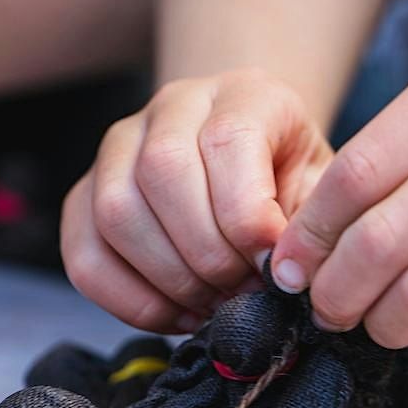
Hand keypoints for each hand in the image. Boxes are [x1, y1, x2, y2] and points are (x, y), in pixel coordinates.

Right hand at [61, 70, 331, 331]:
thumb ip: (310, 226)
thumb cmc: (294, 183)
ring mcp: (119, 147)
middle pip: (162, 173)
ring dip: (169, 279)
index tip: (273, 269)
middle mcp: (172, 106)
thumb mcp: (323, 190)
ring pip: (116, 212)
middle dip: (208, 255)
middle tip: (243, 294)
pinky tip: (179, 314)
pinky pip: (84, 254)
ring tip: (214, 305)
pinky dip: (131, 301)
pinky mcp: (86, 195)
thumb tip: (283, 279)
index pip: (226, 142)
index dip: (247, 217)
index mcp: (243, 94)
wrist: (260, 164)